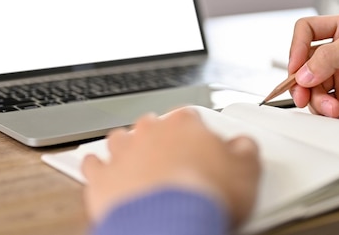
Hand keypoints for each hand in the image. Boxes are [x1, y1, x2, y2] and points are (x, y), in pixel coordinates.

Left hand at [81, 108, 260, 228]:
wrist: (168, 222)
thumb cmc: (204, 195)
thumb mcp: (246, 172)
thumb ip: (245, 151)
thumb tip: (245, 146)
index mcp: (185, 125)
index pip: (190, 116)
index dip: (196, 130)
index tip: (200, 142)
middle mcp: (151, 133)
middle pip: (152, 124)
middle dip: (158, 135)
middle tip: (168, 150)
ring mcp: (124, 153)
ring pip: (120, 139)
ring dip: (125, 145)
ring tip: (133, 155)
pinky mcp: (102, 178)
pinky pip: (93, 165)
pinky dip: (95, 166)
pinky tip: (98, 168)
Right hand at [288, 14, 338, 126]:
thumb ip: (334, 55)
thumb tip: (304, 72)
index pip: (307, 32)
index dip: (296, 47)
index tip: (296, 67)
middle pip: (305, 64)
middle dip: (301, 81)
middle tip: (302, 95)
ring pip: (313, 88)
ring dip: (317, 100)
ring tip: (335, 108)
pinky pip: (326, 105)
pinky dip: (329, 110)